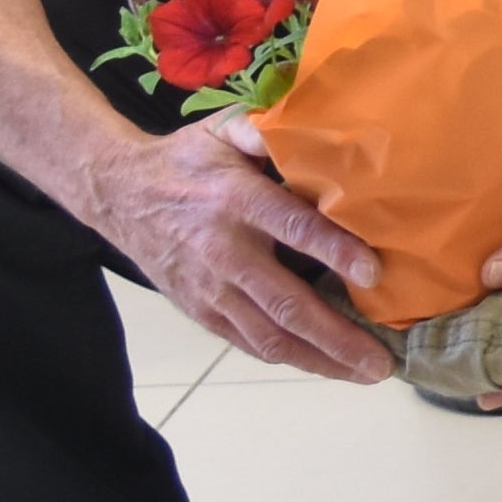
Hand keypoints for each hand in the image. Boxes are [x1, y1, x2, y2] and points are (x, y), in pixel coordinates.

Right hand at [95, 112, 391, 379]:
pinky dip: (287, 356)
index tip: (373, 274)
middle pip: (286, 303)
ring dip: (320, 359)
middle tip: (382, 359)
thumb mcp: (222, 130)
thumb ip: (267, 131)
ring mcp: (210, 289)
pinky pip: (247, 342)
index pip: (293, 228)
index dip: (334, 251)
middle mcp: (225, 252)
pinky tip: (322, 364)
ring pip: (269, 335)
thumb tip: (317, 129)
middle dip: (338, 336)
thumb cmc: (185, 160)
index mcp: (237, 201)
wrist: (118, 194)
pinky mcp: (199, 310)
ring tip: (364, 373)